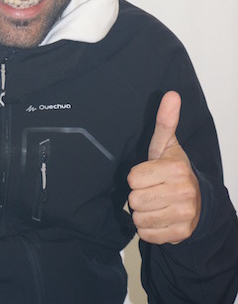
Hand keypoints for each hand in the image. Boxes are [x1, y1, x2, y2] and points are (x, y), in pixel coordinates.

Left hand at [127, 91, 200, 244]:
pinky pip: (147, 235)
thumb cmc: (172, 169)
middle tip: (152, 190)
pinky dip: (148, 229)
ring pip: (139, 218)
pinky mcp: (181, 234)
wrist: (196, 200)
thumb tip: (171, 94)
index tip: (149, 174)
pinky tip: (160, 217)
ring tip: (156, 203)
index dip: (137, 177)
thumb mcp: (166, 144)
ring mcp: (184, 215)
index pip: (132, 178)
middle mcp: (183, 192)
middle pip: (134, 200)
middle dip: (138, 195)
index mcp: (176, 168)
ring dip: (142, 213)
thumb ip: (165, 121)